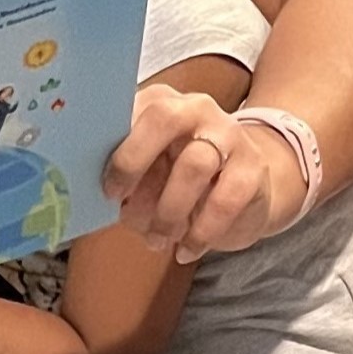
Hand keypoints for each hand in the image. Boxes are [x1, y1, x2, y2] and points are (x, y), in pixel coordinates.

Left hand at [102, 85, 303, 261]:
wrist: (248, 186)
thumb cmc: (180, 177)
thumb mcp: (150, 170)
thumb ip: (126, 173)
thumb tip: (99, 197)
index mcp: (160, 102)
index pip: (130, 108)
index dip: (112, 148)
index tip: (104, 189)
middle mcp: (195, 108)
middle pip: (163, 119)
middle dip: (133, 162)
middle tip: (120, 205)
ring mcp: (228, 135)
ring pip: (194, 165)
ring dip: (168, 210)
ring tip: (156, 239)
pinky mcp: (253, 168)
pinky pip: (225, 200)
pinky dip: (201, 232)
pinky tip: (186, 250)